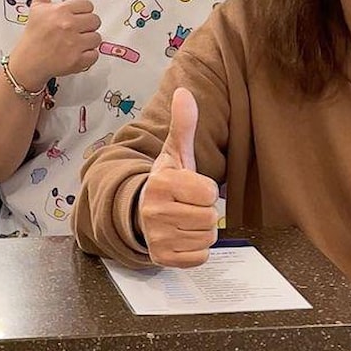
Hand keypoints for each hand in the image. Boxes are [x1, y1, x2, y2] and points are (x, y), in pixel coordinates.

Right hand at [7, 0, 101, 89]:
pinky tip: (75, 55)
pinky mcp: (78, 61)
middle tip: (73, 32)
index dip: (81, 12)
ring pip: (97, 38)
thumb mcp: (37, 7)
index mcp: (61, 10)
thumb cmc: (34, 33)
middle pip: (95, 21)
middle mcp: (69, 26)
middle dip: (86, 26)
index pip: (88, 6)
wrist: (28, 62)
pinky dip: (87, 57)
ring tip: (74, 44)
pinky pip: (95, 55)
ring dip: (88, 42)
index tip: (72, 18)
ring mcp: (74, 44)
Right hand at [136, 88, 219, 267]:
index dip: (206, 189)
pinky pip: (200, 257)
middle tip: (187, 205)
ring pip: (207, 237)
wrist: (139, 211)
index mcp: (161, 183)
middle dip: (205, 211)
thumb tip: (184, 92)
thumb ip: (183, 124)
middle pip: (211, 217)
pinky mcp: (162, 258)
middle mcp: (155, 211)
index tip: (190, 187)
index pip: (210, 193)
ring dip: (201, 230)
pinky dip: (196, 249)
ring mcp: (157, 237)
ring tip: (184, 219)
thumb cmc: (166, 182)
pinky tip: (181, 236)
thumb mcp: (175, 152)